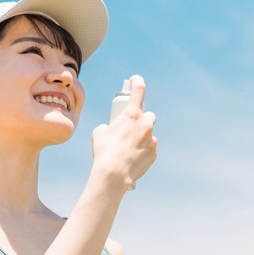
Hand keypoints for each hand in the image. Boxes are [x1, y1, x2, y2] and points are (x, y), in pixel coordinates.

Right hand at [91, 75, 157, 189]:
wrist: (114, 174)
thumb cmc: (104, 152)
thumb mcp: (99, 133)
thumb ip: (106, 126)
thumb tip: (109, 128)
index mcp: (131, 115)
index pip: (139, 90)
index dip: (137, 81)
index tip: (135, 80)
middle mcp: (145, 124)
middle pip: (148, 115)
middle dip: (141, 119)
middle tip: (130, 127)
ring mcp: (151, 139)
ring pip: (149, 133)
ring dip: (141, 137)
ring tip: (127, 148)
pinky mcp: (154, 153)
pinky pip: (149, 148)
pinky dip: (142, 150)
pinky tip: (132, 158)